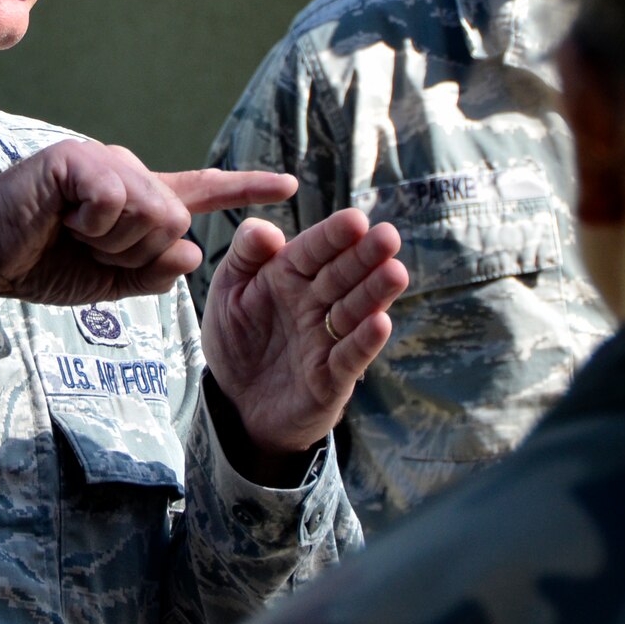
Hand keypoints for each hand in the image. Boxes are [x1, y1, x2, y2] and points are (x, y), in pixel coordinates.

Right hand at [0, 141, 297, 305]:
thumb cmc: (41, 266)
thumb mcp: (110, 284)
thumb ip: (154, 274)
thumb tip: (192, 254)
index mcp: (137, 199)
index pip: (199, 192)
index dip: (244, 187)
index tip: (288, 185)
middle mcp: (125, 172)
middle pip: (176, 219)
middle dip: (137, 252)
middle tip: (90, 249)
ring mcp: (101, 161)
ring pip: (153, 211)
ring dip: (114, 241)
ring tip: (73, 233)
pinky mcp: (75, 159)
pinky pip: (116, 199)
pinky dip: (93, 222)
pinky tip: (62, 218)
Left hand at [201, 210, 408, 460]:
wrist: (234, 403)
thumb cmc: (236, 338)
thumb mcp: (228, 290)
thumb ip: (244, 254)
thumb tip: (266, 229)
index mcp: (289, 276)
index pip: (314, 251)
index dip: (334, 236)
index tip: (355, 220)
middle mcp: (314, 303)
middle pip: (343, 276)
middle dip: (366, 256)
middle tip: (388, 237)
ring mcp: (326, 339)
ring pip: (355, 311)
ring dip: (376, 293)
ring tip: (395, 273)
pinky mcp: (331, 378)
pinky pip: (349, 358)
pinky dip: (364, 342)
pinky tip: (380, 322)